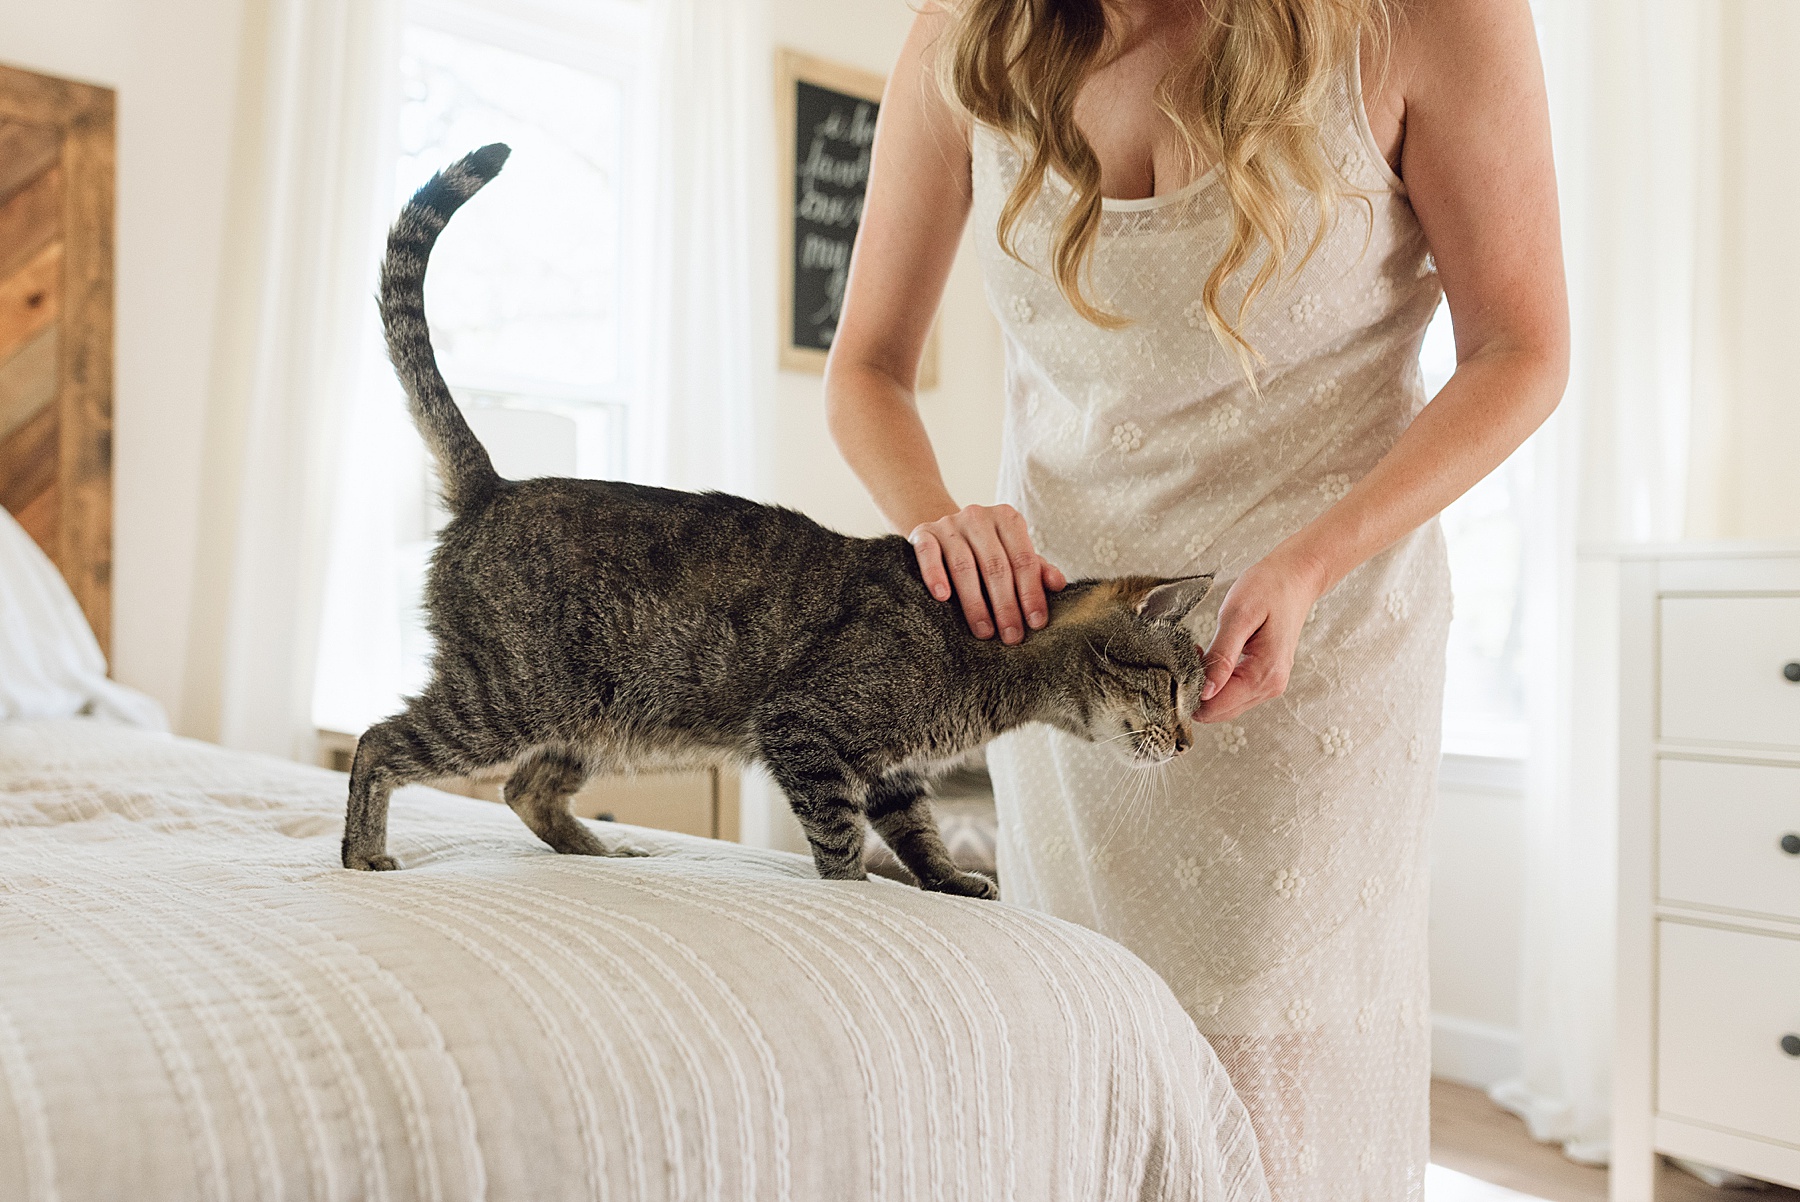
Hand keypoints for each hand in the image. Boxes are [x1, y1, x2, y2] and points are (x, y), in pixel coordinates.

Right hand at [909, 504, 1066, 643]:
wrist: (943, 533)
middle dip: (1006, 605)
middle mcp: (978, 516)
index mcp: (1007, 519)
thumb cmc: (986, 552)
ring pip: (963, 565)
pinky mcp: (922, 533)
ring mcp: (949, 524)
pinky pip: (928, 553)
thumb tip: (1058, 584)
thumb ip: (1036, 569)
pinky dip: (935, 574)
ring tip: (984, 632)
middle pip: (995, 566)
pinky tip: (942, 597)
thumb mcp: (1013, 556)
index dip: (1031, 593)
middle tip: (1011, 637)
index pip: (1024, 560)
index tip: (1036, 623)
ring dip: (975, 603)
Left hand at [1196, 552, 1327, 723]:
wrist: (1296, 578)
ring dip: (1206, 686)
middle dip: (1196, 690)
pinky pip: (1234, 693)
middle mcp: (1270, 687)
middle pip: (1218, 712)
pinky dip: (1217, 681)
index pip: (1215, 708)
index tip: (1183, 662)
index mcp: (1264, 674)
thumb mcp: (1238, 615)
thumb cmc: (1269, 589)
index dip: (1191, 691)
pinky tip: (1213, 658)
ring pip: (1224, 705)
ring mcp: (1270, 685)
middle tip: (1190, 656)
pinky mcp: (1265, 678)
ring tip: (1202, 652)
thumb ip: (1221, 654)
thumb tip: (1206, 691)